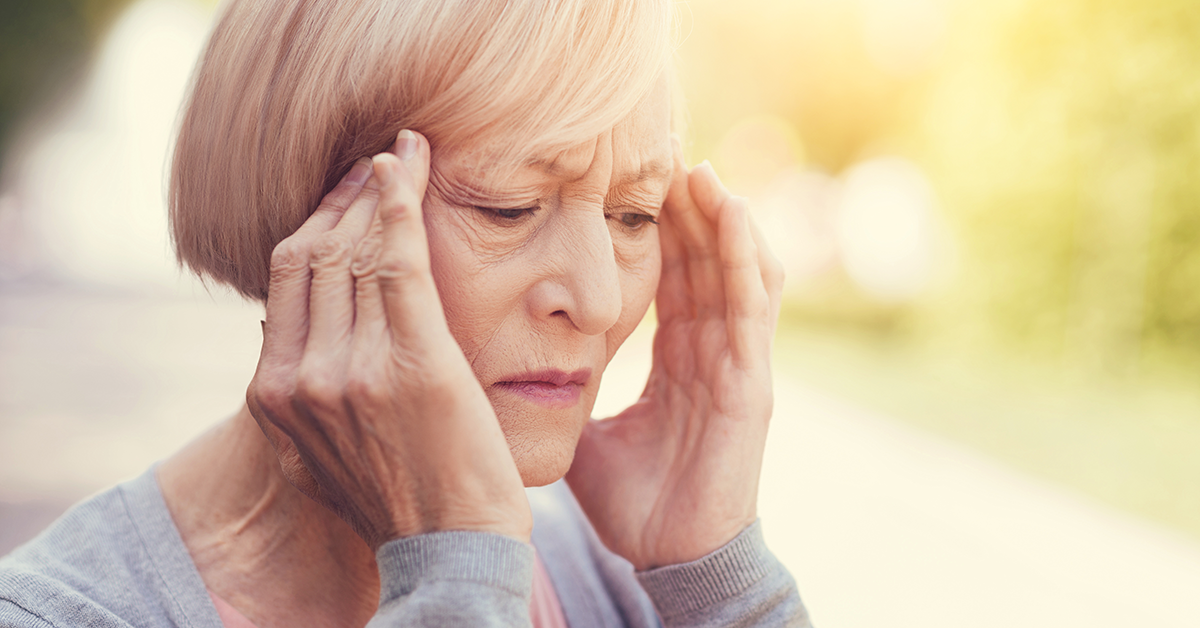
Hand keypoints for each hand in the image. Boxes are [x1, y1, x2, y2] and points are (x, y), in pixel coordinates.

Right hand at [245, 131, 530, 551]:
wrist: (450, 549)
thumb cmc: (400, 498)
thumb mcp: (320, 451)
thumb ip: (302, 393)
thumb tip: (289, 336)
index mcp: (274, 394)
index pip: (287, 277)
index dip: (316, 222)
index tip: (346, 192)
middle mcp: (302, 377)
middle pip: (317, 254)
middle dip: (348, 197)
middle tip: (379, 162)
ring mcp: (354, 369)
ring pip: (357, 251)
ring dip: (380, 191)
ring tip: (405, 158)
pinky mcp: (414, 362)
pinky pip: (400, 262)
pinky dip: (402, 205)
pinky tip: (412, 167)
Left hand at [566, 139, 783, 569]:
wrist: (668, 556)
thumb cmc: (636, 502)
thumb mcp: (588, 434)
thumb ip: (568, 396)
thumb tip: (521, 373)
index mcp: (677, 361)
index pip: (674, 279)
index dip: (661, 233)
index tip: (636, 185)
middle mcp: (712, 352)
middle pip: (705, 263)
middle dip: (689, 211)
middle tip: (665, 157)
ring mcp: (737, 363)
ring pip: (736, 271)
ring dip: (720, 219)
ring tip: (697, 169)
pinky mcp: (751, 380)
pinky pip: (751, 304)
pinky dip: (742, 253)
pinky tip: (727, 207)